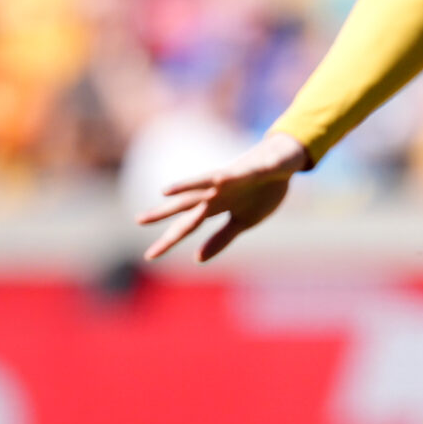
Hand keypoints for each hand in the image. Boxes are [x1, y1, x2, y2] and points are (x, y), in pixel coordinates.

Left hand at [137, 131, 310, 262]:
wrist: (283, 164)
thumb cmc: (261, 191)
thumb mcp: (243, 222)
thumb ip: (221, 239)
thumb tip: (197, 259)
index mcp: (214, 207)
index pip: (186, 226)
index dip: (169, 241)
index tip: (149, 256)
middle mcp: (215, 193)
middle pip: (186, 204)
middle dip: (164, 213)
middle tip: (139, 220)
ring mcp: (229, 181)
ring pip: (205, 185)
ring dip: (186, 187)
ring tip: (166, 192)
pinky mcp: (249, 171)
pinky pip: (238, 174)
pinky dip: (229, 176)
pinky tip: (218, 179)